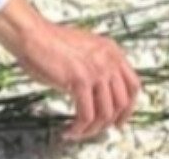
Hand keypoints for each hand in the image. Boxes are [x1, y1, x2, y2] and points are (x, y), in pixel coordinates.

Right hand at [0, 0, 139, 140]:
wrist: (34, 36)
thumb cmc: (53, 45)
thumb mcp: (87, 51)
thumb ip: (100, 68)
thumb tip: (104, 99)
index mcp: (112, 50)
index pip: (134, 85)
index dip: (128, 109)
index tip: (119, 121)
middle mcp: (108, 58)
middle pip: (122, 103)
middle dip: (108, 122)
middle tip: (94, 130)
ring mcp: (96, 68)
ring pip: (105, 113)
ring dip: (91, 129)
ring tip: (78, 132)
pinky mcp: (80, 79)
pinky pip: (86, 116)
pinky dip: (78, 129)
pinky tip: (69, 131)